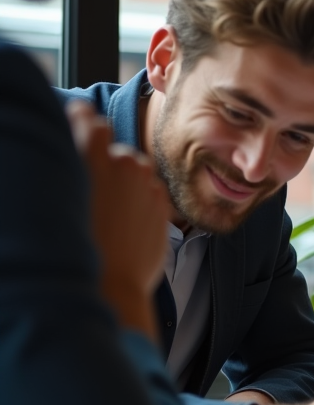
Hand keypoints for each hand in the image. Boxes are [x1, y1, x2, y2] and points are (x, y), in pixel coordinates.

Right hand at [66, 100, 169, 338]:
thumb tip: (72, 162)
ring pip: (136, 169)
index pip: (90, 121)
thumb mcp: (60, 202)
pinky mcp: (162, 200)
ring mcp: (145, 182)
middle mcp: (121, 163)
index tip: (80, 121)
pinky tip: (127, 220)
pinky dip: (142, 197)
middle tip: (95, 190)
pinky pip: (150, 189)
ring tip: (112, 211)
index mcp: (89, 157)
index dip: (84, 121)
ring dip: (127, 180)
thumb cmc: (74, 247)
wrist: (110, 283)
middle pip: (116, 150)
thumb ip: (71, 171)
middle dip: (107, 163)